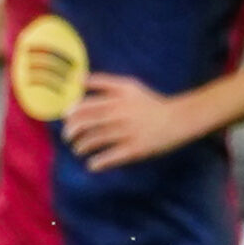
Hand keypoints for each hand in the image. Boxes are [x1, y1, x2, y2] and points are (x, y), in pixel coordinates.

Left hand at [62, 74, 193, 169]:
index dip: (71, 113)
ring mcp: (128, 132)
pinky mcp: (136, 149)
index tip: (65, 119)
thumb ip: (104, 81)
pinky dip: (98, 163)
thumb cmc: (149, 102)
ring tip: (78, 150)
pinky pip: (111, 157)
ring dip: (82, 147)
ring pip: (96, 140)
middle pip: (87, 123)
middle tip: (68, 138)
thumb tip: (78, 78)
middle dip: (72, 132)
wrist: (178, 119)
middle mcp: (121, 114)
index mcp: (117, 98)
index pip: (85, 105)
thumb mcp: (128, 86)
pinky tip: (91, 165)